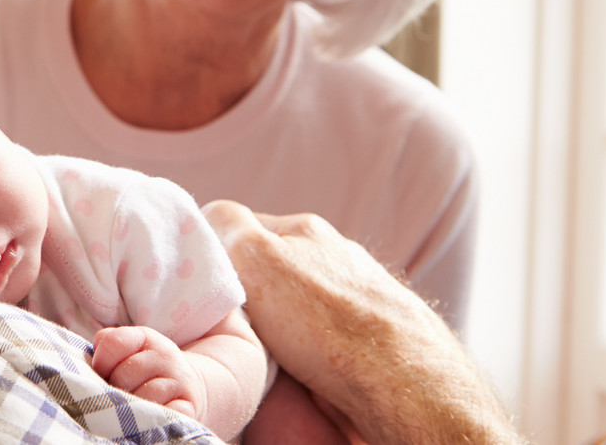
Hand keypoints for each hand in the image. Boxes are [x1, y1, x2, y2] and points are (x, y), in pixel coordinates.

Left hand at [90, 325, 203, 420]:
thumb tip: (92, 360)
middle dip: (114, 388)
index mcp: (145, 338)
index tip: (102, 373)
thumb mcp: (126, 351)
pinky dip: (154, 418)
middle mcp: (165, 355)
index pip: (113, 342)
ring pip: (145, 395)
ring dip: (132, 406)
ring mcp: (179, 381)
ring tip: (131, 408)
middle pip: (126, 372)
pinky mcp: (188, 406)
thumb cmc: (144, 371)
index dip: (101, 361)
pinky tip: (148, 417)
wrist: (188, 386)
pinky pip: (166, 414)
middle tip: (116, 395)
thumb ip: (106, 347)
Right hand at [203, 200, 522, 444]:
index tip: (200, 286)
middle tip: (228, 324)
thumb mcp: (257, 256)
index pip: (240, 227)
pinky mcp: (372, 339)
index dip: (214, 254)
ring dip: (276, 327)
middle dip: (247, 295)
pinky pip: (321, 339)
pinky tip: (301, 372)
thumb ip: (226, 225)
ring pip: (295, 307)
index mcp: (304, 229)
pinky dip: (306, 353)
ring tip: (264, 355)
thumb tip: (206, 219)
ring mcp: (357, 296)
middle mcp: (334, 256)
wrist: (405, 385)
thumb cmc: (328, 322)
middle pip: (269, 269)